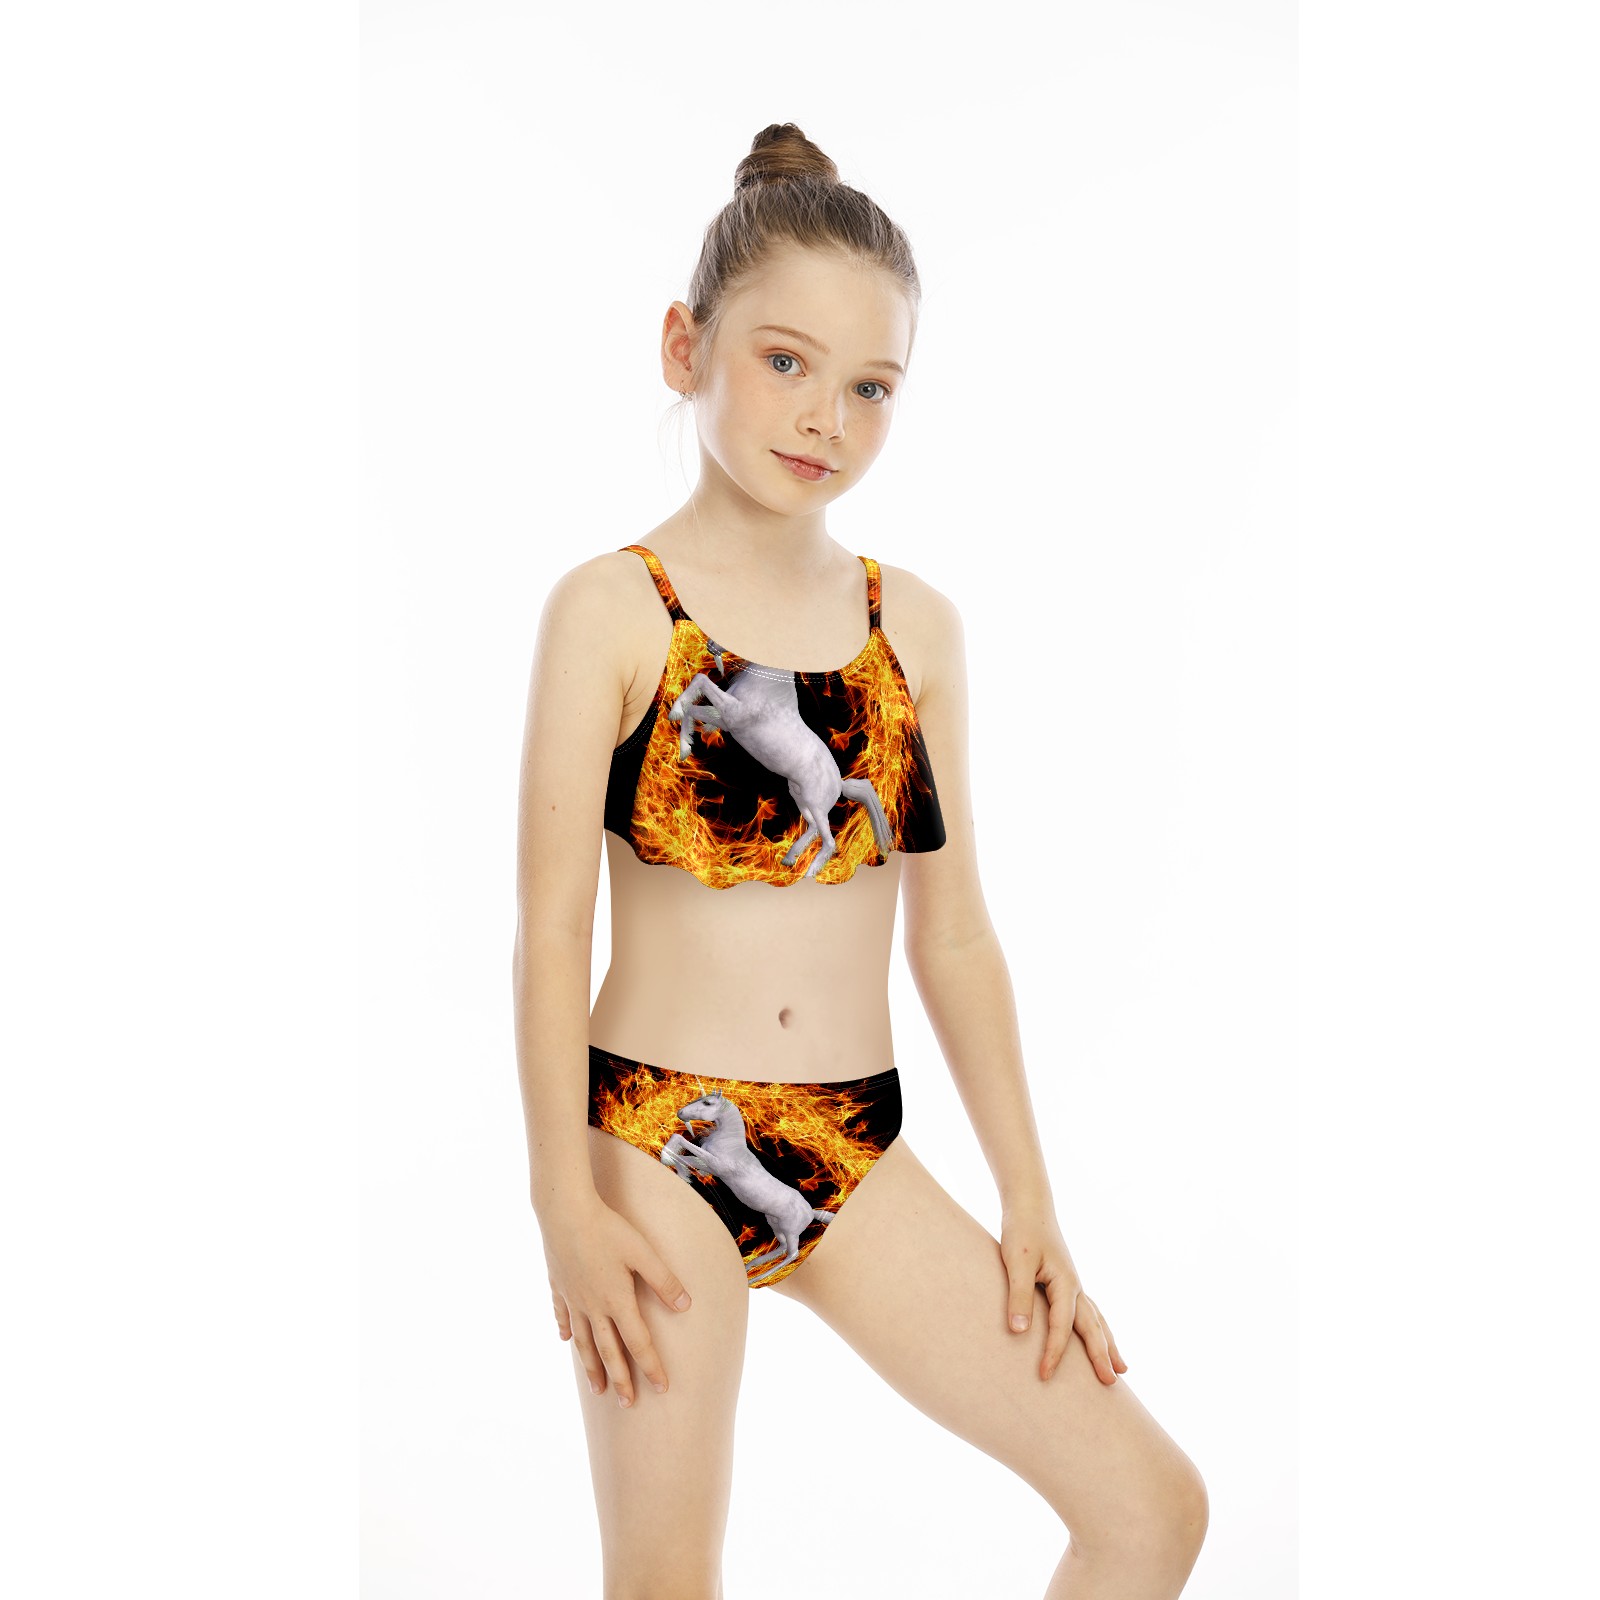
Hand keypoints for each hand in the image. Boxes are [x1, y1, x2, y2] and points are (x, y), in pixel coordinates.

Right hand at [537, 1193, 693, 1407]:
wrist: (565, 1212)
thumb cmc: (608, 1229)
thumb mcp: (643, 1252)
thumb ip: (664, 1280)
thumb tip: (687, 1305)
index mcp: (617, 1300)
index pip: (638, 1343)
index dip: (651, 1366)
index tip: (661, 1388)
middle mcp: (593, 1306)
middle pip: (608, 1351)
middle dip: (620, 1380)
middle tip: (627, 1405)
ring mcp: (573, 1298)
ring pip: (583, 1342)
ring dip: (591, 1367)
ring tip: (597, 1389)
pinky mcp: (559, 1286)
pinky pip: (562, 1315)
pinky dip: (566, 1330)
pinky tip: (565, 1340)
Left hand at [999, 1202, 1127, 1385]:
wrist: (1029, 1206)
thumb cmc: (1022, 1232)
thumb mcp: (1017, 1262)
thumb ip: (1019, 1296)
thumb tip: (1018, 1332)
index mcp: (1065, 1283)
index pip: (1062, 1326)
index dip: (1054, 1352)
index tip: (1044, 1375)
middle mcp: (1075, 1286)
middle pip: (1093, 1327)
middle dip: (1102, 1356)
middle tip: (1112, 1384)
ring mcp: (1074, 1284)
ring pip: (1097, 1320)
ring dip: (1108, 1344)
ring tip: (1122, 1369)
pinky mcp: (1066, 1282)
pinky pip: (1088, 1312)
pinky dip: (1098, 1328)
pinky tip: (1099, 1336)